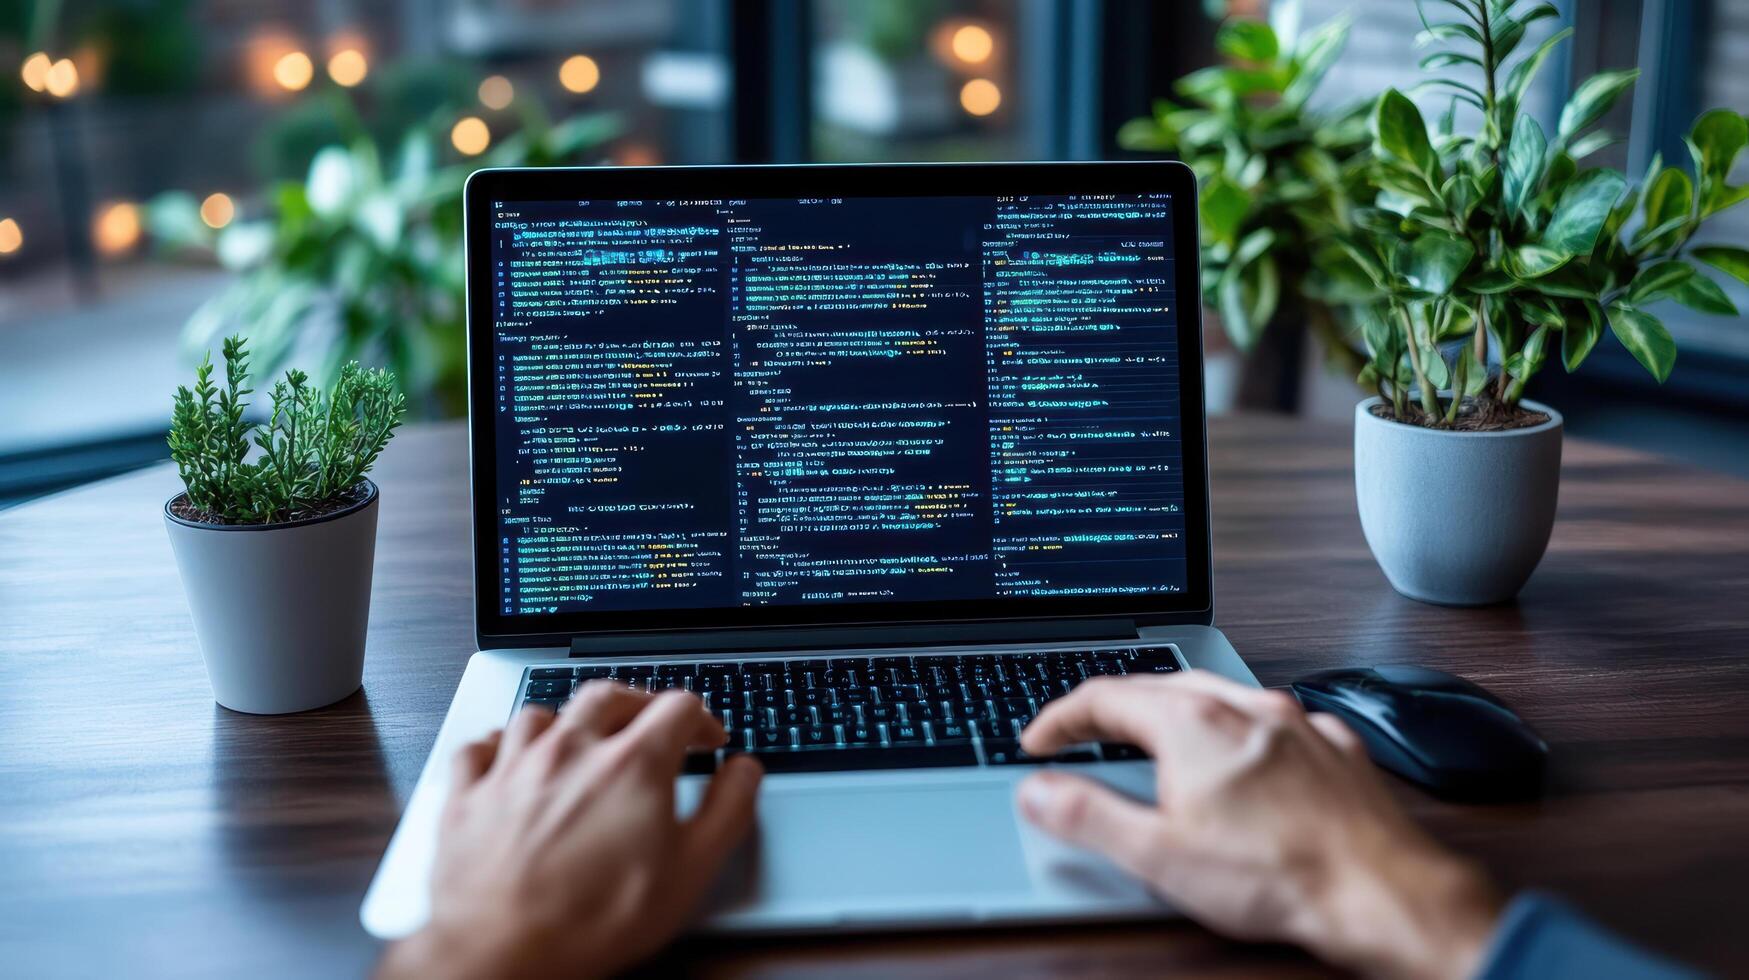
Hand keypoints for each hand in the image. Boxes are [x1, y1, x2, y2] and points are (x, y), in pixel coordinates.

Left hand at [378, 684, 762, 979]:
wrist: (504, 954)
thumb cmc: (592, 920)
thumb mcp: (690, 872)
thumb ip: (727, 811)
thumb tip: (744, 773)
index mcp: (631, 763)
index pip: (678, 707)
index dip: (702, 720)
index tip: (706, 740)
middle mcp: (570, 751)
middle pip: (609, 696)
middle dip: (638, 704)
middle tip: (650, 725)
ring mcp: (512, 769)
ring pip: (542, 714)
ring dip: (567, 721)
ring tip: (580, 740)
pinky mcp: (468, 796)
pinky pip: (479, 747)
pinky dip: (498, 745)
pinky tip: (508, 757)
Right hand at [1017, 671, 1502, 979]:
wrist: (1380, 891)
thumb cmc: (1279, 874)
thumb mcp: (1158, 855)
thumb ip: (1087, 816)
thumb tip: (1038, 792)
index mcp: (1191, 721)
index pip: (1104, 696)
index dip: (1061, 719)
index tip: (1040, 741)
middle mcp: (1244, 706)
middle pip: (1160, 686)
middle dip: (1116, 708)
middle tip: (1088, 735)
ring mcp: (1295, 722)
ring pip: (1220, 695)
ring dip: (1177, 713)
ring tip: (1157, 741)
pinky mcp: (1333, 747)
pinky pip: (1274, 721)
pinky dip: (1241, 734)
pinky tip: (1243, 762)